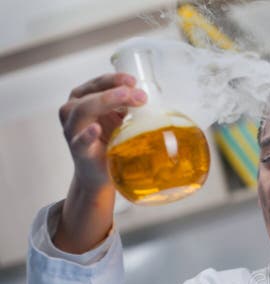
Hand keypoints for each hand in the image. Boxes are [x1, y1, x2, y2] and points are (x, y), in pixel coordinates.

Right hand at [58, 73, 146, 191]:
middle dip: (115, 91)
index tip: (134, 81)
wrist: (99, 175)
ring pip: (83, 110)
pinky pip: (80, 141)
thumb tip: (153, 97)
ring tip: (124, 98)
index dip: (115, 79)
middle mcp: (73, 111)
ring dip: (104, 102)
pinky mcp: (78, 150)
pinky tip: (96, 129)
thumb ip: (129, 108)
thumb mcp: (120, 121)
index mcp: (83, 100)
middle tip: (138, 95)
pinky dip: (87, 134)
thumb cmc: (108, 143)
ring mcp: (73, 130)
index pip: (98, 83)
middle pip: (91, 94)